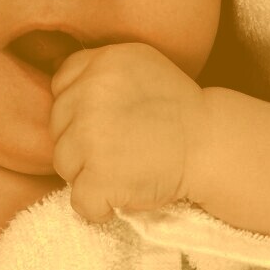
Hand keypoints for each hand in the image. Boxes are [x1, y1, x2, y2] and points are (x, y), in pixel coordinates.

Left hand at [49, 42, 207, 222]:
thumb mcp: (139, 66)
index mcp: (101, 62)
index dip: (79, 109)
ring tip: (124, 169)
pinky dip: (98, 207)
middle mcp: (91, 93)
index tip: (108, 121)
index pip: (60, 86)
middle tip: (121, 148)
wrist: (211, 145)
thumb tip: (57, 85)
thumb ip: (98, 70)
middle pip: (58, 127)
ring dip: (87, 174)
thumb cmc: (178, 110)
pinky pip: (79, 201)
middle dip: (82, 143)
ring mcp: (91, 135)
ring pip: (63, 164)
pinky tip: (121, 196)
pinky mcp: (98, 176)